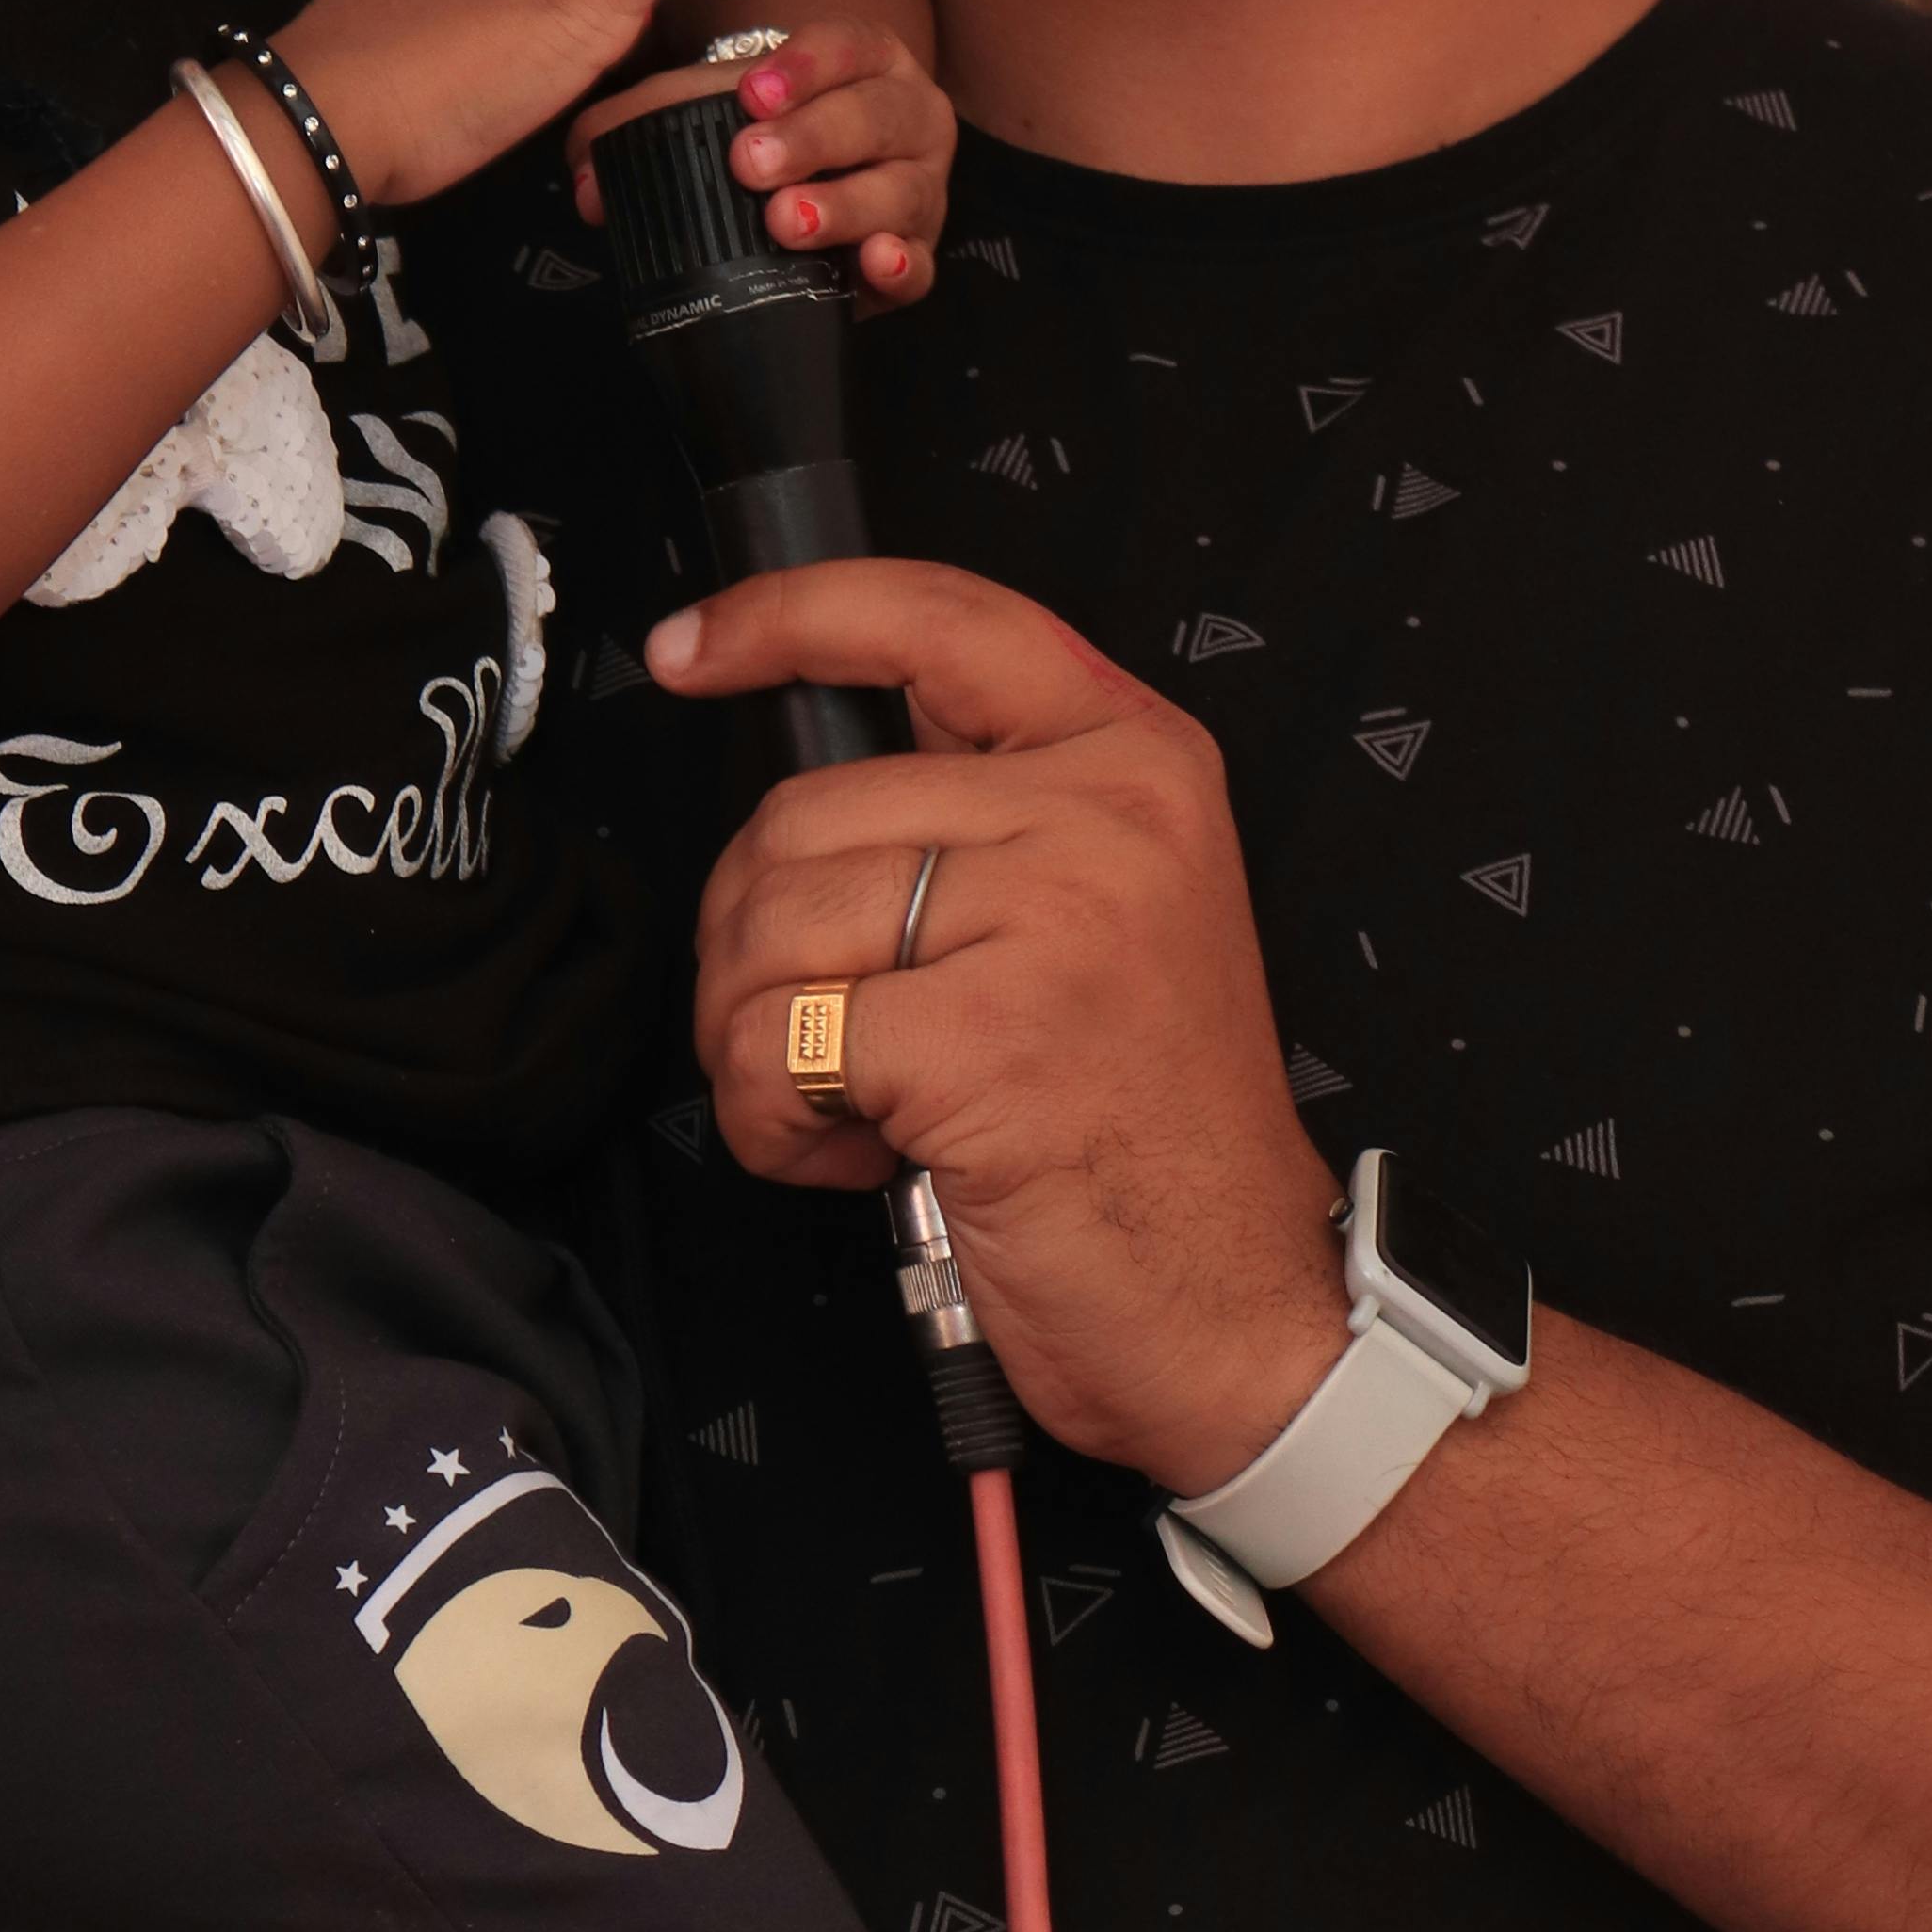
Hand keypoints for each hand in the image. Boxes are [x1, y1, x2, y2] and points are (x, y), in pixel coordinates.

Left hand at [570, 25, 953, 307]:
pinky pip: (924, 264)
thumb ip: (639, 125)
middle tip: (750, 163)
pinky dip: (904, 265)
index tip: (750, 94)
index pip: (847, 45)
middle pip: (875, 117)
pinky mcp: (920, 254)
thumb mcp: (708, 108)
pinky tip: (876, 262)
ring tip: (787, 221)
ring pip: (900, 191)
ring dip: (845, 205)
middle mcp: (908, 114)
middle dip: (813, 137)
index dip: (804, 65)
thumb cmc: (766, 135)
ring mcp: (921, 186)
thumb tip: (585, 184)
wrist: (822, 194)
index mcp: (865, 60)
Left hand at [662, 562, 1348, 1490]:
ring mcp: (1053, 914)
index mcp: (1136, 758)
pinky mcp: (987, 1032)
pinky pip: (776, 1043)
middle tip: (838, 1045)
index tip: (693, 647)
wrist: (1239, 1312)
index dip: (788, 618)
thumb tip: (800, 797)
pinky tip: (863, 1160)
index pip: (935, 618)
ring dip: (763, 1044)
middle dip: (760, 946)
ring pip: (766, 924)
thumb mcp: (1099, 915)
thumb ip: (985, 817)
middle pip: (799, 812)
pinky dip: (773, 1124)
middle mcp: (1106, 811)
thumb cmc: (1145, 1136)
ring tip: (863, 1110)